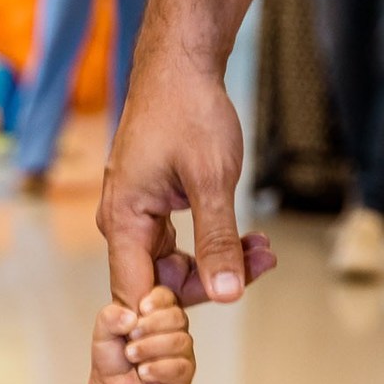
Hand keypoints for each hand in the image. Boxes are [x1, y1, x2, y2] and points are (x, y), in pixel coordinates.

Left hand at [91, 287, 193, 383]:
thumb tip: (131, 317)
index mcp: (156, 311)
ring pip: (179, 341)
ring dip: (150, 349)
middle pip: (176, 317)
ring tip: (131, 356)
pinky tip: (144, 373)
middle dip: (150, 327)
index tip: (141, 309)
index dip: (156, 301)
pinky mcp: (184, 374)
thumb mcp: (102, 333)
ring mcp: (182, 350)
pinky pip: (180, 367)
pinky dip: (158, 369)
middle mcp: (174, 328)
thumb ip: (110, 317)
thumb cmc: (112, 358)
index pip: (167, 296)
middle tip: (130, 338)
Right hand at [98, 53, 276, 308]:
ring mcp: (135, 218)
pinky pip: (179, 245)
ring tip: (263, 249)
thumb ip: (217, 241)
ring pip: (174, 265)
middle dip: (212, 281)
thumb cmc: (188, 111)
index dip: (168, 317)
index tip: (217, 306)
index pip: (136, 296)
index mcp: (123, 222)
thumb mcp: (212, 180)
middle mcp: (121, 226)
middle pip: (159, 284)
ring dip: (219, 261)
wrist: (180, 65)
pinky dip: (213, 243)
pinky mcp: (151, 209)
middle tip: (261, 263)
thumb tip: (226, 295)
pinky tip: (248, 239)